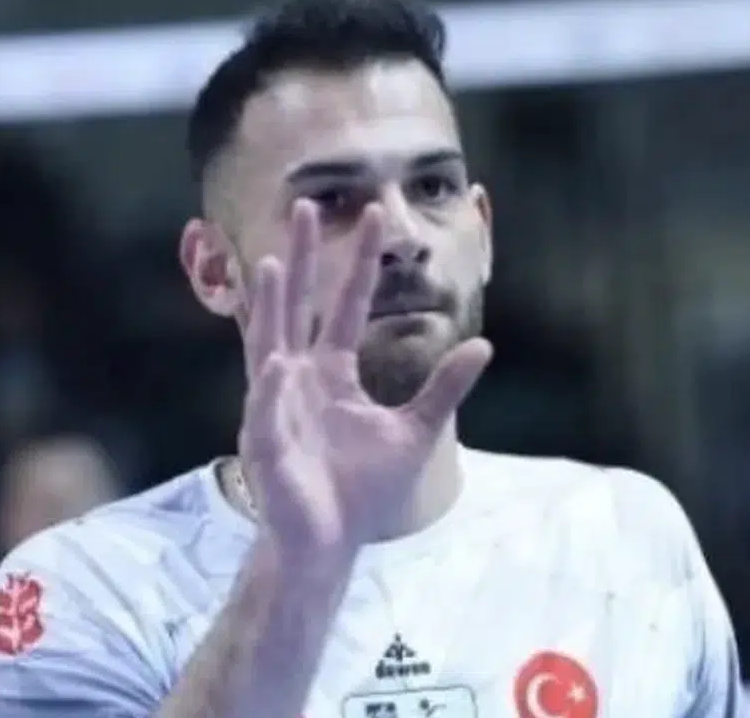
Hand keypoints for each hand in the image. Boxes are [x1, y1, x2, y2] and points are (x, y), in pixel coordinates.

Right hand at [237, 199, 491, 568]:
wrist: (327, 545)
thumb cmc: (361, 492)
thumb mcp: (415, 431)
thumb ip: (444, 389)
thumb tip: (484, 346)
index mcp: (331, 375)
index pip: (346, 307)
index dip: (358, 265)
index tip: (372, 218)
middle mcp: (298, 380)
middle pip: (299, 308)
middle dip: (301, 260)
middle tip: (304, 205)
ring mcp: (276, 407)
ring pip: (268, 343)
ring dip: (269, 306)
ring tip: (266, 262)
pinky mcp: (266, 444)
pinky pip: (267, 412)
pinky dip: (270, 390)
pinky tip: (275, 365)